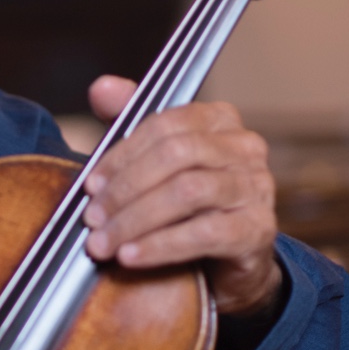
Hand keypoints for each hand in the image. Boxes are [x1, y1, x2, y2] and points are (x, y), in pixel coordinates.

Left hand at [81, 75, 282, 320]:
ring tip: (103, 243)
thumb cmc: (188, 206)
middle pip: (176, 154)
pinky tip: (131, 256)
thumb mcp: (154, 161)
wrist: (227, 263)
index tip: (90, 185)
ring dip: (136, 220)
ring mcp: (257, 186)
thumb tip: (101, 87)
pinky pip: (205, 233)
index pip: (165, 125)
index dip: (122, 155)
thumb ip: (128, 122)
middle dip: (125, 188)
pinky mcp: (258, 228)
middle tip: (92, 218)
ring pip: (188, 192)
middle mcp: (245, 147)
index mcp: (219, 120)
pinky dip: (161, 245)